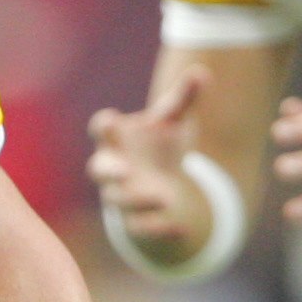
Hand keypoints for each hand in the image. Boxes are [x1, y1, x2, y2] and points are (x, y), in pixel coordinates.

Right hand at [87, 66, 209, 260]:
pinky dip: (159, 229)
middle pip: (99, 169)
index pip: (101, 129)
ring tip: (166, 199)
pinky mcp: (134, 217)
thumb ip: (184, 98)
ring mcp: (120, 193)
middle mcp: (112, 166)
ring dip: (137, 201)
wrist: (159, 179)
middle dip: (110, 170)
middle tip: (124, 170)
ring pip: (117, 200)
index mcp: (116, 138)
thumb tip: (203, 72)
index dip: (104, 126)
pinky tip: (183, 229)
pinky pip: (139, 227)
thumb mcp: (173, 120)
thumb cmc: (159, 143)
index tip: (111, 119)